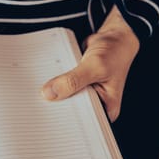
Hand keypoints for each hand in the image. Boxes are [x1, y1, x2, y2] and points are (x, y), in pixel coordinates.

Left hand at [41, 5, 139, 121]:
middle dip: (58, 105)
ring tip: (46, 88)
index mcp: (106, 108)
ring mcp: (84, 94)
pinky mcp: (75, 84)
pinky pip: (61, 87)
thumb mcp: (96, 66)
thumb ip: (74, 80)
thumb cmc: (115, 53)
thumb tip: (51, 92)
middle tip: (43, 100)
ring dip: (54, 92)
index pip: (83, 121)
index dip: (66, 119)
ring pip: (64, 99)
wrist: (113, 38)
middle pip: (71, 111)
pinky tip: (49, 79)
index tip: (49, 115)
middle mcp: (95, 104)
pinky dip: (55, 82)